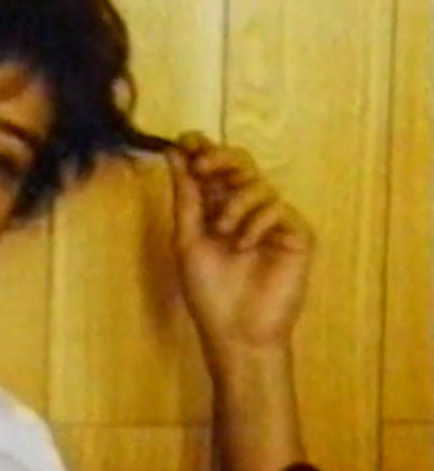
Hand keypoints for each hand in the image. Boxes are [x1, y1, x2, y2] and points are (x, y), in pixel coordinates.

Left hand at [162, 131, 315, 363]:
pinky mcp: (296, 234)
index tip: (184, 139)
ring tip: (223, 231)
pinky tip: (244, 244)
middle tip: (202, 165)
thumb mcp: (187, 238)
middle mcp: (247, 209)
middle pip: (241, 163)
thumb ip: (185, 196)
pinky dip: (256, 221)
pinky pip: (278, 208)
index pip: (214, 167)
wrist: (235, 332)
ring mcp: (273, 221)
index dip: (201, 149)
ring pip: (258, 183)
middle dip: (219, 158)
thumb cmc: (209, 291)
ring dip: (234, 202)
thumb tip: (173, 153)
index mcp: (218, 208)